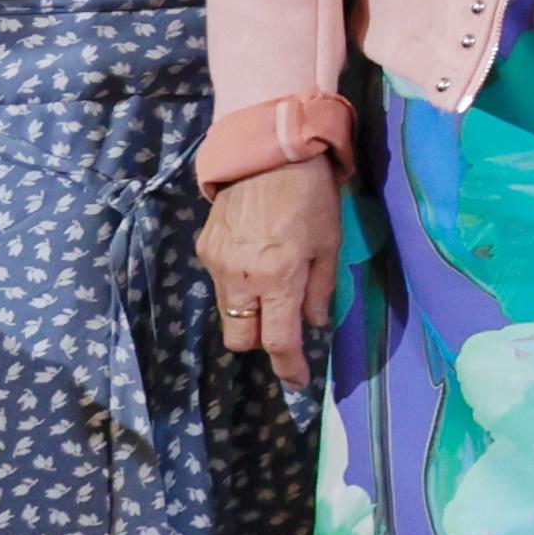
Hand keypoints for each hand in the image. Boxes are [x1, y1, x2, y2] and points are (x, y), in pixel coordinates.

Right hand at [200, 161, 345, 392]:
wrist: (266, 152)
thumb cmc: (310, 196)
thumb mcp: (329, 244)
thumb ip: (320, 290)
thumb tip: (314, 325)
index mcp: (278, 278)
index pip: (278, 340)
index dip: (288, 367)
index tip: (296, 382)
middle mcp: (240, 277)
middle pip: (240, 337)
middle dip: (260, 341)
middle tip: (283, 325)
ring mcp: (216, 263)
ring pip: (227, 312)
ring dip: (249, 312)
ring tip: (272, 284)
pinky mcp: (204, 248)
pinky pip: (220, 283)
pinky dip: (238, 285)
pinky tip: (255, 259)